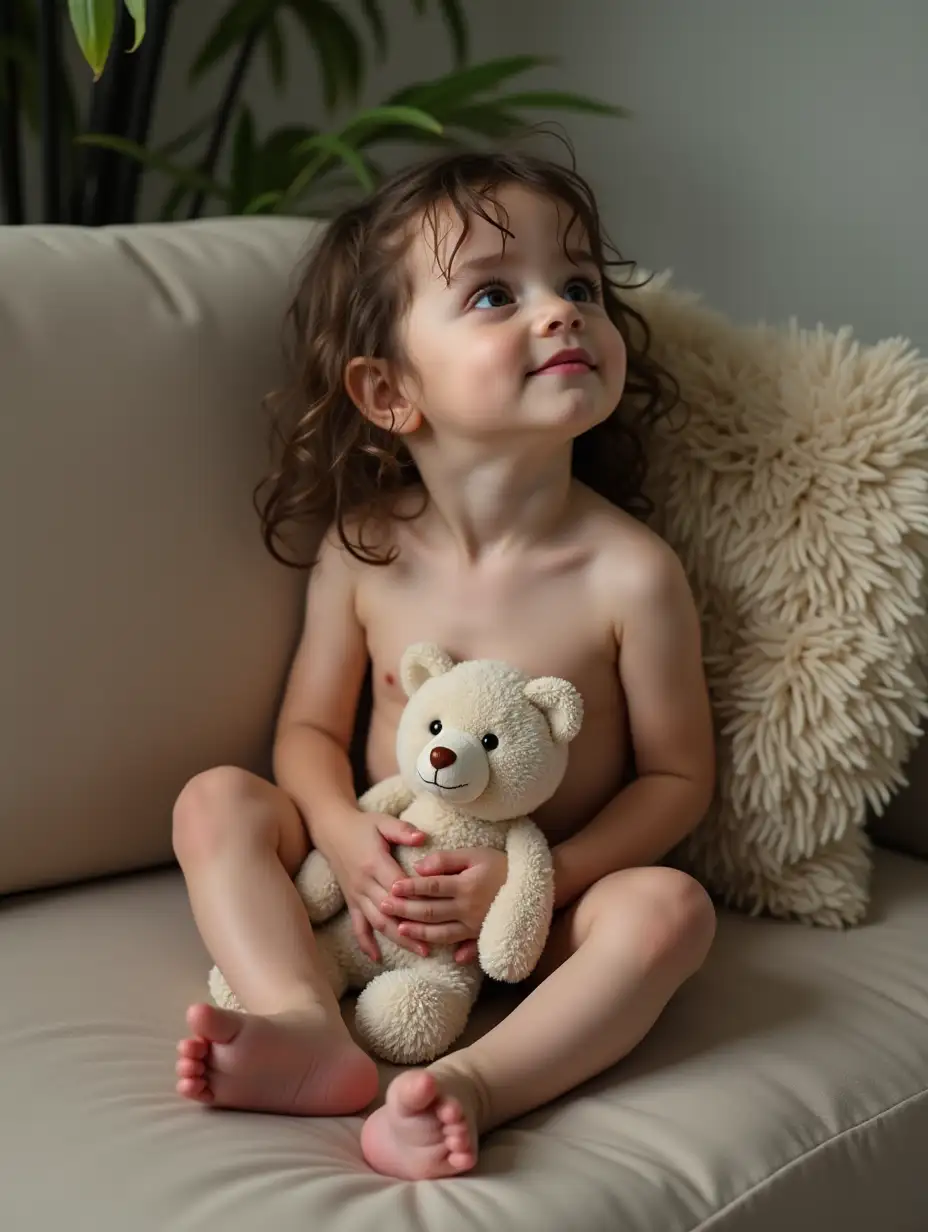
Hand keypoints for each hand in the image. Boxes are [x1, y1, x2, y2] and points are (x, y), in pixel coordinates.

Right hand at [319, 809, 428, 962]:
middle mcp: (364, 884)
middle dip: (414, 927)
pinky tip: (378, 958)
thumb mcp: (383, 821)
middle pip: (391, 910)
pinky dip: (366, 944)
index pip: (399, 886)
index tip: (440, 908)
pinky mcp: (351, 903)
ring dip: (399, 939)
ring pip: (378, 923)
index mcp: (375, 863)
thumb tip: (422, 838)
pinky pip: (357, 927)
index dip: (418, 898)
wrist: (332, 830)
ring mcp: (357, 896)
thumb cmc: (363, 825)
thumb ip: (403, 830)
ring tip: (421, 951)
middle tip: (438, 940)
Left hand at [381, 847, 508, 964]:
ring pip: (440, 933)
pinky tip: (432, 952)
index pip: (431, 887)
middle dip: (405, 910)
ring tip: (399, 928)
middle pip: (430, 911)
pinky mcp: (481, 936)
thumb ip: (446, 860)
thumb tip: (419, 867)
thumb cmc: (500, 865)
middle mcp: (468, 908)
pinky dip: (447, 951)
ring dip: (417, 932)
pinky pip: (461, 947)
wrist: (531, 885)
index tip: (392, 887)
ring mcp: (474, 925)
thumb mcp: (475, 854)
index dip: (410, 887)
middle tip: (383, 907)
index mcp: (465, 885)